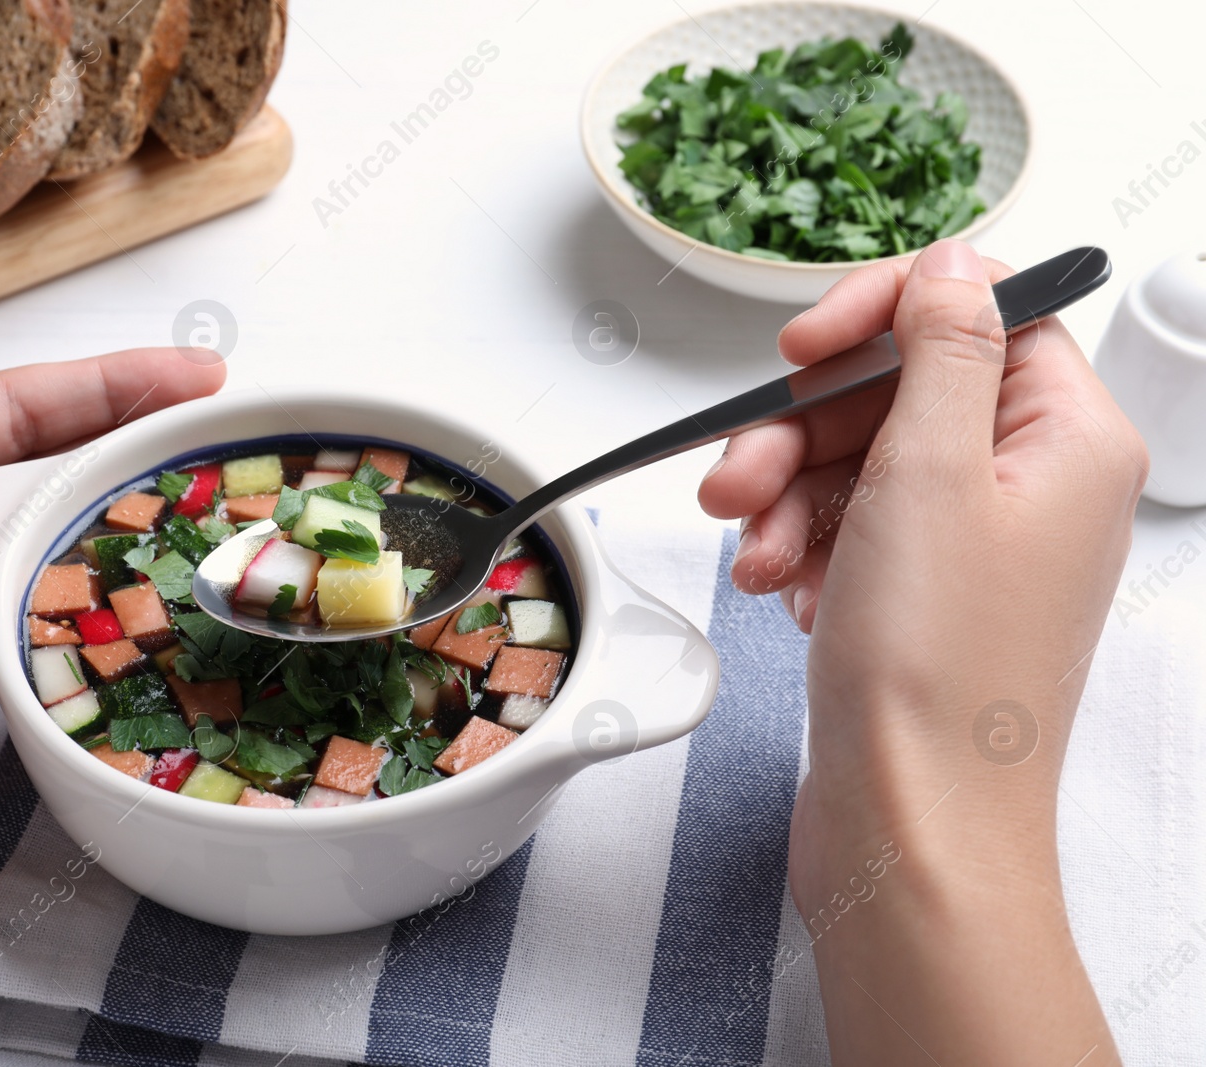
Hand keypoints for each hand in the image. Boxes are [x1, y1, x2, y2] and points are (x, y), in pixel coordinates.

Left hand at [0, 319, 223, 1063]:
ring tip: (184, 523)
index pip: (6, 406)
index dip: (107, 385)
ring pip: (26, 557)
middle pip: (22, 474)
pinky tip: (123, 621)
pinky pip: (20, 640)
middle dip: (114, 450)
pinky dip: (70, 626)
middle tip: (206, 436)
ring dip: (98, 538)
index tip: (194, 378)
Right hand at [700, 241, 1143, 1065]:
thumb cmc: (939, 674)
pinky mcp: (925, 595)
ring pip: (861, 463)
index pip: (982, 311)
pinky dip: (803, 546)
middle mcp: (1032, 485)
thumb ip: (945, 346)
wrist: (915, 825)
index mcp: (1067, 439)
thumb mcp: (931, 471)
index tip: (801, 348)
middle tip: (737, 476)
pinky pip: (851, 529)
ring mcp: (976, 544)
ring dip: (787, 495)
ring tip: (751, 551)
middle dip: (802, 428)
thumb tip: (954, 261)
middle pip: (902, 393)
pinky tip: (779, 588)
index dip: (881, 315)